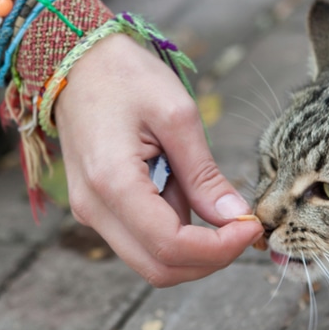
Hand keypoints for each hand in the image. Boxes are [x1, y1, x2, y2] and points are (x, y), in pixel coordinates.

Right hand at [58, 33, 262, 286]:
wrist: (76, 61)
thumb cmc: (125, 76)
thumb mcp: (177, 115)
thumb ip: (204, 174)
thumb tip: (234, 217)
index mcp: (112, 182)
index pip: (170, 246)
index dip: (219, 248)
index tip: (251, 227)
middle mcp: (94, 208)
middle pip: (159, 268)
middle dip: (210, 259)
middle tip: (243, 228)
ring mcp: (91, 212)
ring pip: (151, 260)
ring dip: (193, 247)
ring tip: (215, 201)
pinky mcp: (97, 208)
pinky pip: (141, 239)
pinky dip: (175, 233)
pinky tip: (188, 194)